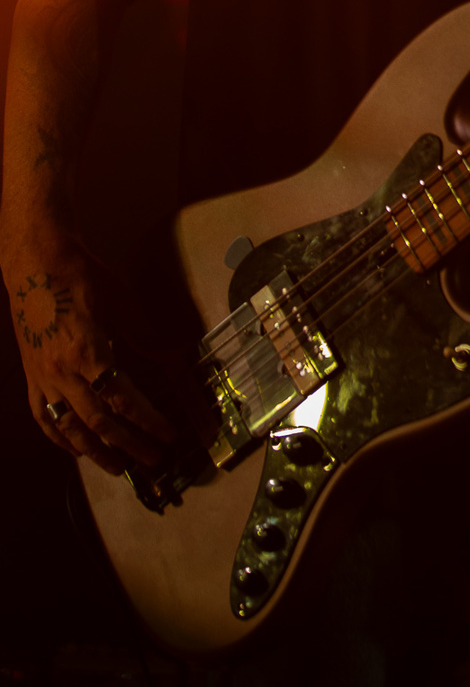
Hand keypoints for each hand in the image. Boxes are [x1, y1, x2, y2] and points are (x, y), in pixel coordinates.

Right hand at [2, 226, 173, 474]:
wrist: (37, 263)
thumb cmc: (83, 277)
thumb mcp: (122, 302)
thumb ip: (145, 336)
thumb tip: (175, 358)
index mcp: (88, 353)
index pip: (123, 400)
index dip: (148, 421)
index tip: (168, 434)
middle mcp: (63, 373)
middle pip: (99, 423)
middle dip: (129, 444)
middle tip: (153, 459)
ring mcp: (43, 378)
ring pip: (69, 428)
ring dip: (95, 452)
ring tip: (118, 467)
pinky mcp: (31, 377)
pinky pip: (44, 417)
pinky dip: (60, 438)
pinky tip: (75, 449)